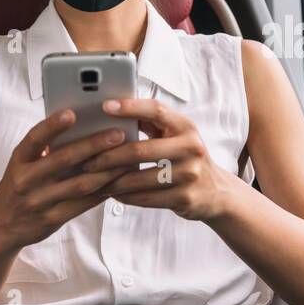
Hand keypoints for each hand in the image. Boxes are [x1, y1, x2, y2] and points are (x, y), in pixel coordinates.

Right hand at [0, 108, 134, 254]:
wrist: (1, 226)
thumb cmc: (19, 186)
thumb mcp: (22, 165)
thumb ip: (44, 149)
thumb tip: (80, 125)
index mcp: (19, 160)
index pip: (34, 139)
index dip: (52, 125)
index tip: (72, 113)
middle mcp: (26, 180)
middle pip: (63, 160)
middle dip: (94, 145)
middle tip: (118, 134)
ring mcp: (39, 201)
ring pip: (79, 184)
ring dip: (107, 170)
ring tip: (127, 158)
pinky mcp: (53, 218)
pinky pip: (83, 203)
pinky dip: (104, 191)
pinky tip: (120, 180)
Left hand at [79, 98, 240, 221]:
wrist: (216, 192)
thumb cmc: (186, 157)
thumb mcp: (176, 134)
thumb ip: (151, 123)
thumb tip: (114, 109)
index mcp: (186, 127)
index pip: (156, 111)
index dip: (130, 107)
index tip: (105, 106)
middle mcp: (191, 148)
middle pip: (140, 150)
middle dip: (109, 156)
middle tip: (87, 161)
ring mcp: (189, 175)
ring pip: (139, 178)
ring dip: (112, 181)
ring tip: (94, 180)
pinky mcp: (184, 198)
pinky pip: (145, 198)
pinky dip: (124, 196)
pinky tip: (111, 193)